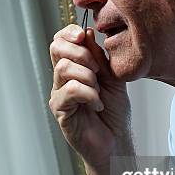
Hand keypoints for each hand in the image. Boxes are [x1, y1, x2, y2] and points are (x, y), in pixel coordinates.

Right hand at [49, 24, 131, 168]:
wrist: (117, 142)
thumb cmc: (114, 113)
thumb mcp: (113, 78)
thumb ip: (100, 57)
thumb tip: (88, 32)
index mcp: (74, 68)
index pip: (61, 41)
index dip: (69, 32)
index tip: (83, 35)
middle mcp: (62, 80)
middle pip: (57, 49)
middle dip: (81, 52)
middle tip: (97, 69)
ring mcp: (59, 94)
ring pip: (64, 68)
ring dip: (88, 76)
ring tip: (99, 91)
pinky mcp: (60, 110)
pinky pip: (70, 90)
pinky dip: (88, 94)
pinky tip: (97, 104)